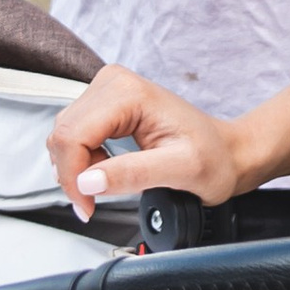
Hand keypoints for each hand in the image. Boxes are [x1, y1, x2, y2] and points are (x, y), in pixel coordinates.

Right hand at [48, 66, 246, 215]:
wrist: (226, 151)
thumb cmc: (213, 158)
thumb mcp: (180, 171)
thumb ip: (133, 174)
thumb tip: (87, 181)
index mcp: (129, 93)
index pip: (72, 136)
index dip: (72, 177)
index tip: (87, 206)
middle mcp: (114, 83)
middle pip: (63, 134)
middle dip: (73, 175)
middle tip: (96, 201)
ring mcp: (108, 90)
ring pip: (64, 135)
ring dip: (77, 168)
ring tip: (111, 182)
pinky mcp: (105, 103)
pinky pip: (73, 134)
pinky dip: (82, 160)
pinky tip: (106, 169)